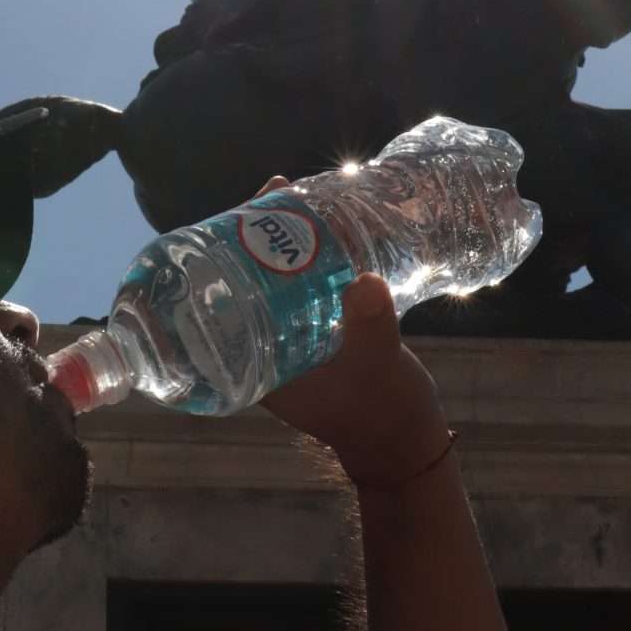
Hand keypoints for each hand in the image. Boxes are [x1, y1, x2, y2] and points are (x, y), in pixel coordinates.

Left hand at [252, 180, 454, 488]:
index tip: (241, 212)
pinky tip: (332, 228)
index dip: (227, 253)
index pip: (222, 298)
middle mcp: (264, 348)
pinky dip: (314, 258)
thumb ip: (371, 327)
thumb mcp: (377, 366)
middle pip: (247, 279)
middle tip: (278, 190)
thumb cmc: (382, 412)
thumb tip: (367, 283)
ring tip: (302, 196)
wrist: (407, 440)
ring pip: (278, 280)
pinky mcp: (317, 333)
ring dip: (288, 242)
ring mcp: (291, 340)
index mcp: (254, 363)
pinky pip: (306, 287)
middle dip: (259, 236)